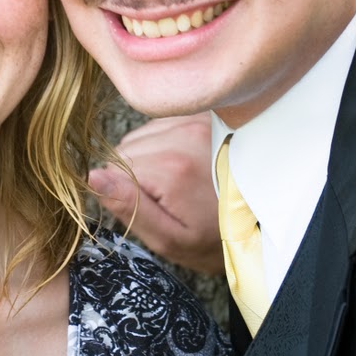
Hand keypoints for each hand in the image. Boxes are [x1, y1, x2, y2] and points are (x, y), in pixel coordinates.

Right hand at [90, 115, 223, 276]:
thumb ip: (130, 208)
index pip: (113, 168)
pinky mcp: (205, 115)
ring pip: (143, 135)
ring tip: (178, 182)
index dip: (124, 192)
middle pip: (127, 148)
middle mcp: (184, 134)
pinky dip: (166, 143)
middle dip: (137, 173)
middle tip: (167, 198)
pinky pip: (164, 124)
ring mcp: (197, 120)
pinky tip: (186, 164)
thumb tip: (93, 177)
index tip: (152, 209)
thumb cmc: (216, 238)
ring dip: (151, 156)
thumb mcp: (171, 240)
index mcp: (172, 167)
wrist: (262, 221)